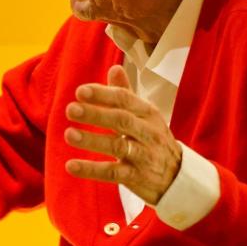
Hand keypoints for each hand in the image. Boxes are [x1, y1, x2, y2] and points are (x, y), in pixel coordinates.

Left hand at [64, 65, 182, 203]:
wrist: (177, 176)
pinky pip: (113, 173)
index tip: (80, 91)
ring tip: (69, 134)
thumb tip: (114, 67)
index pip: (125, 99)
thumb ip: (126, 94)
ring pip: (118, 146)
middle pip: (121, 120)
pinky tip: (71, 166)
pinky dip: (91, 169)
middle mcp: (148, 132)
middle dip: (96, 114)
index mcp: (148, 113)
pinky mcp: (137, 177)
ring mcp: (144, 155)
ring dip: (92, 140)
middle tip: (70, 109)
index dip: (103, 94)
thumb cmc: (152, 139)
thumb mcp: (144, 115)